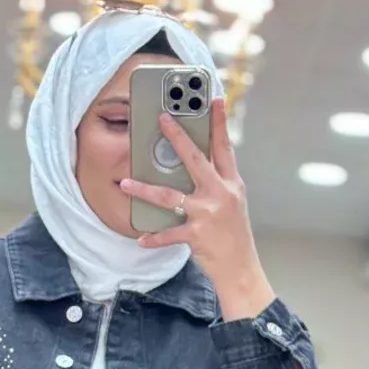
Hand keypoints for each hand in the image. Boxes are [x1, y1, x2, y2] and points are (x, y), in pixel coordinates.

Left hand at [121, 98, 275, 320]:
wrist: (241, 269)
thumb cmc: (233, 236)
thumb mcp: (232, 204)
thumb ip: (215, 184)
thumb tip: (192, 166)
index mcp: (231, 184)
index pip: (224, 147)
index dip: (219, 122)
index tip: (213, 99)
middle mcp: (221, 194)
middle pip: (195, 159)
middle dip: (177, 136)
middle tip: (161, 119)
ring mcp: (208, 214)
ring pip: (170, 196)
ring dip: (144, 190)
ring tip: (126, 182)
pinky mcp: (197, 235)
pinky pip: (169, 233)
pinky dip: (153, 237)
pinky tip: (140, 237)